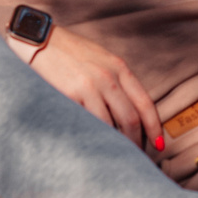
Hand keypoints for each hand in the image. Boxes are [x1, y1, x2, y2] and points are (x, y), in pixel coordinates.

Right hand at [13, 23, 162, 152]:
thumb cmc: (70, 52)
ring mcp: (88, 87)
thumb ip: (118, 81)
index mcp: (119, 67)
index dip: (154, 127)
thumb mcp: (102, 59)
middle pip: (130, 119)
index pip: (145, 103)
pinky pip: (85, 124)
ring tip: (113, 157)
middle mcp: (108, 77)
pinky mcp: (68, 96)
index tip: (158, 144)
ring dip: (113, 145)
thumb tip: (131, 112)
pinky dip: (91, 138)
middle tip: (134, 156)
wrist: (39, 40)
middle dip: (135, 142)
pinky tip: (92, 146)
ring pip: (109, 127)